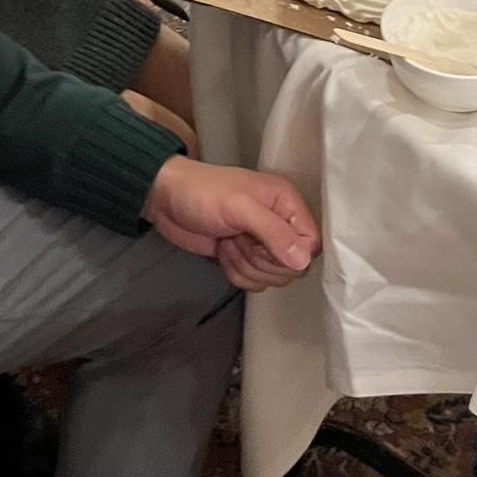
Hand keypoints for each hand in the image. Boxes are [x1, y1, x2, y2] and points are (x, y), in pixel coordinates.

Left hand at [142, 156, 319, 291]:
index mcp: (286, 202)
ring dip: (245, 265)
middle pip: (293, 266)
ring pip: (272, 278)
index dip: (290, 253)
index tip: (263, 244)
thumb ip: (273, 232)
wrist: (165, 200)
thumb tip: (303, 262)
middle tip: (239, 237)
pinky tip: (221, 251)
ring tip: (227, 240)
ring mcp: (261, 243)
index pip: (311, 243)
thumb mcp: (239, 207)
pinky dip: (236, 272)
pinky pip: (254, 283)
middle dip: (261, 260)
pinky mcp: (244, 259)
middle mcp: (279, 223)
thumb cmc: (202, 194)